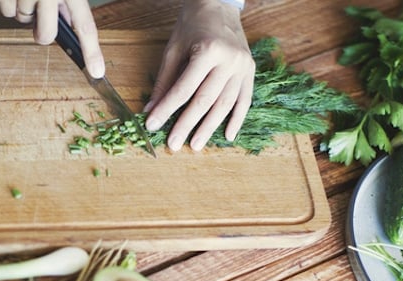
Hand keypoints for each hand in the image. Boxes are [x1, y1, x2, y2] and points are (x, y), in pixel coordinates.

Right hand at [0, 0, 104, 77]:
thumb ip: (69, 0)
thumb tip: (67, 21)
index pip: (85, 25)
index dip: (92, 52)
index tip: (97, 73)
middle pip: (45, 35)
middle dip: (41, 32)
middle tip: (40, 20)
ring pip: (22, 19)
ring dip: (24, 9)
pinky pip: (6, 10)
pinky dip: (8, 1)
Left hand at [144, 0, 254, 151]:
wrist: (219, 4)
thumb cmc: (193, 25)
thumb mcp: (173, 49)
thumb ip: (164, 81)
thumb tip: (151, 110)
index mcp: (207, 51)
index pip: (184, 89)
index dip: (167, 110)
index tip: (153, 126)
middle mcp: (228, 60)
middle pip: (205, 101)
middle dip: (188, 125)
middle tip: (174, 144)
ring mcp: (242, 67)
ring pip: (225, 105)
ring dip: (210, 128)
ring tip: (196, 145)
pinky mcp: (251, 72)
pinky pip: (244, 101)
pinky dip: (237, 120)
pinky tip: (227, 136)